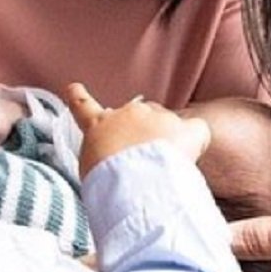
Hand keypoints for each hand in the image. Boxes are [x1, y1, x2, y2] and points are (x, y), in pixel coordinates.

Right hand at [65, 82, 209, 177]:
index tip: (74, 87)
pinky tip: (188, 158)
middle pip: (137, 116)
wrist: (131, 183)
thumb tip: (112, 160)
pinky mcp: (184, 129)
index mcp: (99, 125)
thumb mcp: (89, 168)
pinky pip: (196, 130)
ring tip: (162, 173)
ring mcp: (158, 118)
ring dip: (166, 144)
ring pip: (166, 126)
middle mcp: (128, 114)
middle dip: (142, 134)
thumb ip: (99, 156)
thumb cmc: (106, 183)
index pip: (84, 107)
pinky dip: (194, 143)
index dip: (79, 97)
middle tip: (142, 164)